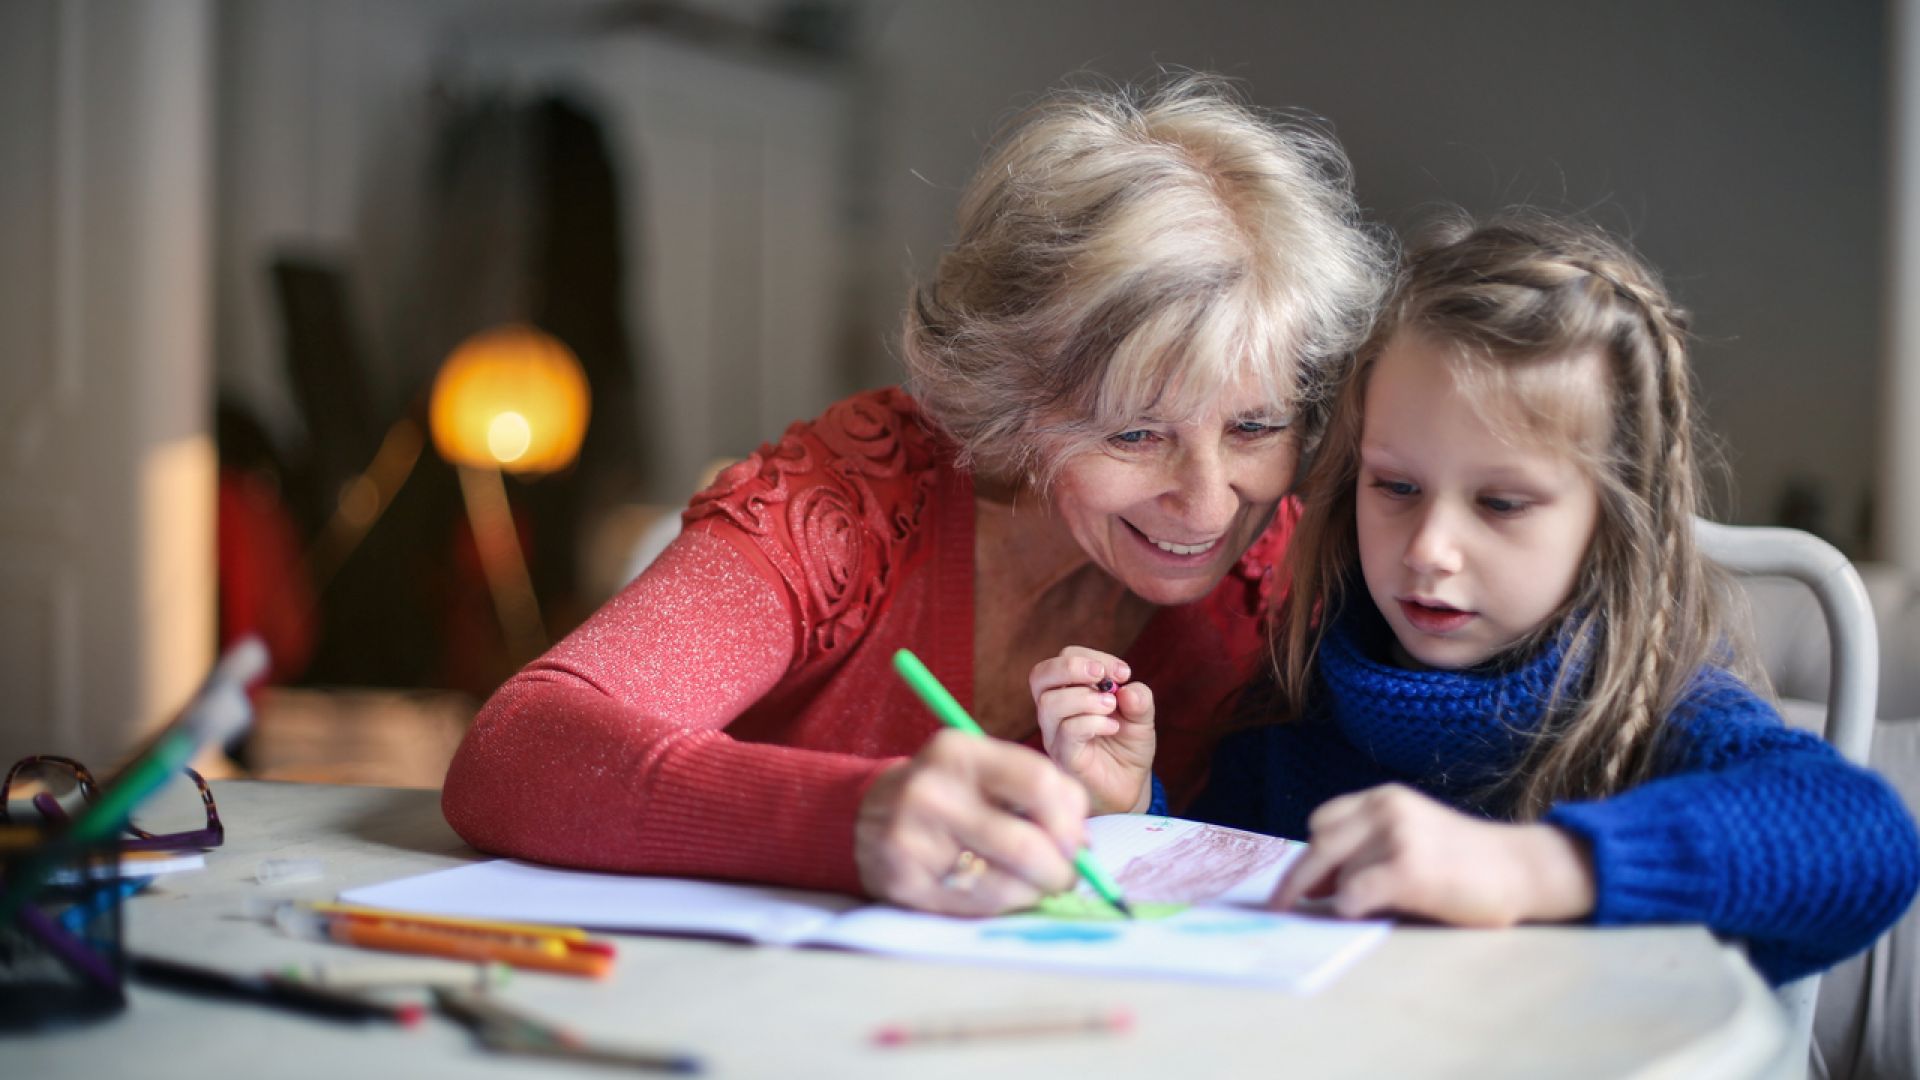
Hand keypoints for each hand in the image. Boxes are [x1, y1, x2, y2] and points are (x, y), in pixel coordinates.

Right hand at [854, 730, 1087, 914]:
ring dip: (1035, 892)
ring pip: (1007, 883)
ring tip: (1033, 886)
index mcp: (959, 751)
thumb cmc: (945, 794)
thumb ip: (1034, 795)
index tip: (1076, 840)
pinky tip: (999, 892)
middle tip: (1063, 876)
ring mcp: (914, 837)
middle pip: (1027, 844)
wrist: (864, 816)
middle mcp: (933, 790)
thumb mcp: (981, 772)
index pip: (1039, 781)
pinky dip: (1004, 904)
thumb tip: (1083, 844)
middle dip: (1060, 870)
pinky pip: (978, 904)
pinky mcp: (905, 879)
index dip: (1070, 819)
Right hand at [1030, 647, 1155, 814]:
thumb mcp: (1141, 718)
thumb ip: (1139, 700)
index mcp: (1069, 692)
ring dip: (1084, 698)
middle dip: (1072, 667)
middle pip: (1040, 675)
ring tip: (1111, 707)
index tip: (1124, 672)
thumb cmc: (1127, 748)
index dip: (1092, 657)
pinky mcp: (1064, 758)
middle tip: (1102, 676)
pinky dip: (1093, 722)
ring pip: (1050, 704)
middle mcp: (1055, 712)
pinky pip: (1067, 732)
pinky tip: (1113, 727)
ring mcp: (1055, 736)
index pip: (1065, 658)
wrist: (1129, 788)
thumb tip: (1128, 687)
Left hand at [1270, 784, 1596, 926]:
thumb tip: (1314, 888)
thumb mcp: (1409, 839)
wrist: (1522, 869)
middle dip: (1297, 881)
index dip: (1312, 855)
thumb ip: (1364, 852)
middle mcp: (1386, 808)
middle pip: (1318, 845)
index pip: (1323, 822)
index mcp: (1384, 797)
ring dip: (1344, 897)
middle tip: (1280, 909)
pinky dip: (1351, 907)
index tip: (1301, 884)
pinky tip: (1366, 913)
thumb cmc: (1464, 863)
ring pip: (1338, 873)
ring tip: (1378, 907)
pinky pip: (1354, 893)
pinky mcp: (1408, 869)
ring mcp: (1397, 835)